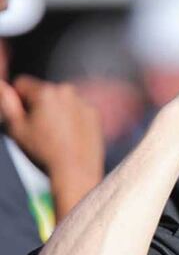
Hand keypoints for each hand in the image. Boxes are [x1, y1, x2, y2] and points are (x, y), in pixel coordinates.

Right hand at [0, 75, 103, 218]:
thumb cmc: (43, 151)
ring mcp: (83, 102)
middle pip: (43, 92)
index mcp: (46, 91)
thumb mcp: (17, 128)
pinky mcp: (94, 113)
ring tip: (54, 134)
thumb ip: (7, 103)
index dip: (17, 100)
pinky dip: (71, 118)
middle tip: (38, 129)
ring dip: (55, 110)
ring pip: (61, 101)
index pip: (22, 84)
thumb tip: (2, 86)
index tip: (21, 117)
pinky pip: (77, 110)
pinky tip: (68, 136)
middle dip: (37, 105)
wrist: (76, 170)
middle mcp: (67, 91)